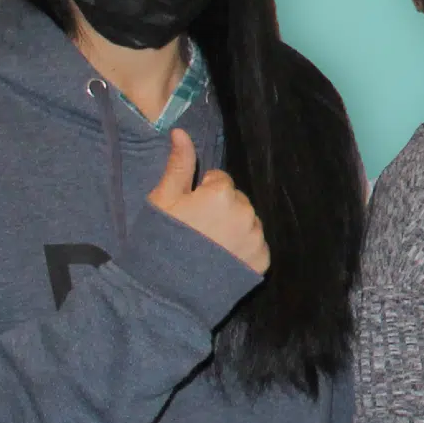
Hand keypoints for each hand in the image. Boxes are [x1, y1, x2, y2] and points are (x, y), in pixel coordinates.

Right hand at [147, 128, 268, 273]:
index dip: (202, 194)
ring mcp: (257, 238)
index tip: (189, 212)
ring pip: (248, 221)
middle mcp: (247, 212)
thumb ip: (179, 165)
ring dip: (234, 228)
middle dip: (221, 209)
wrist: (167, 290)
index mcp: (223, 193)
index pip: (219, 180)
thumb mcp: (163, 200)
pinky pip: (256, 245)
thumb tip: (181, 132)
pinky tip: (222, 259)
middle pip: (236, 200)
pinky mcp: (262, 261)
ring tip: (209, 247)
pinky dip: (243, 249)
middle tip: (198, 231)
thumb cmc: (161, 240)